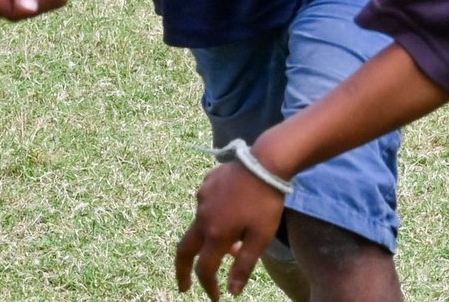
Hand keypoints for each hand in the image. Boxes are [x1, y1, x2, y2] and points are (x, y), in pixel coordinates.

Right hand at [175, 158, 289, 297]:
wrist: (265, 161)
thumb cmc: (266, 203)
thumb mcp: (260, 238)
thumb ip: (244, 266)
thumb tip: (232, 292)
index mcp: (216, 234)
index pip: (204, 269)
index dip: (208, 286)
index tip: (216, 297)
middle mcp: (203, 217)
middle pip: (184, 249)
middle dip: (182, 270)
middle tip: (184, 286)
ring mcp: (202, 198)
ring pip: (199, 226)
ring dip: (208, 241)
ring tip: (231, 244)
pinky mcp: (206, 184)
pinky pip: (205, 207)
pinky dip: (214, 220)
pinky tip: (232, 215)